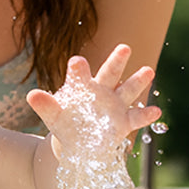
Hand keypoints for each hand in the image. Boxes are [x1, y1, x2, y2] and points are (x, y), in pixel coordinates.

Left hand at [26, 44, 160, 155]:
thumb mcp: (53, 116)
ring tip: (148, 71)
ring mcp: (115, 105)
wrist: (78, 141)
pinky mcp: (124, 121)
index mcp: (83, 86)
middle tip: (124, 47)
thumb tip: (31, 95)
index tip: (77, 62)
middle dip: (117, 61)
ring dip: (138, 81)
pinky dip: (147, 114)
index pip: (80, 74)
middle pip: (110, 72)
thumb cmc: (66, 122)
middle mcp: (102, 91)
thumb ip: (45, 105)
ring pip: (128, 90)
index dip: (78, 69)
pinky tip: (157, 111)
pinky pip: (137, 116)